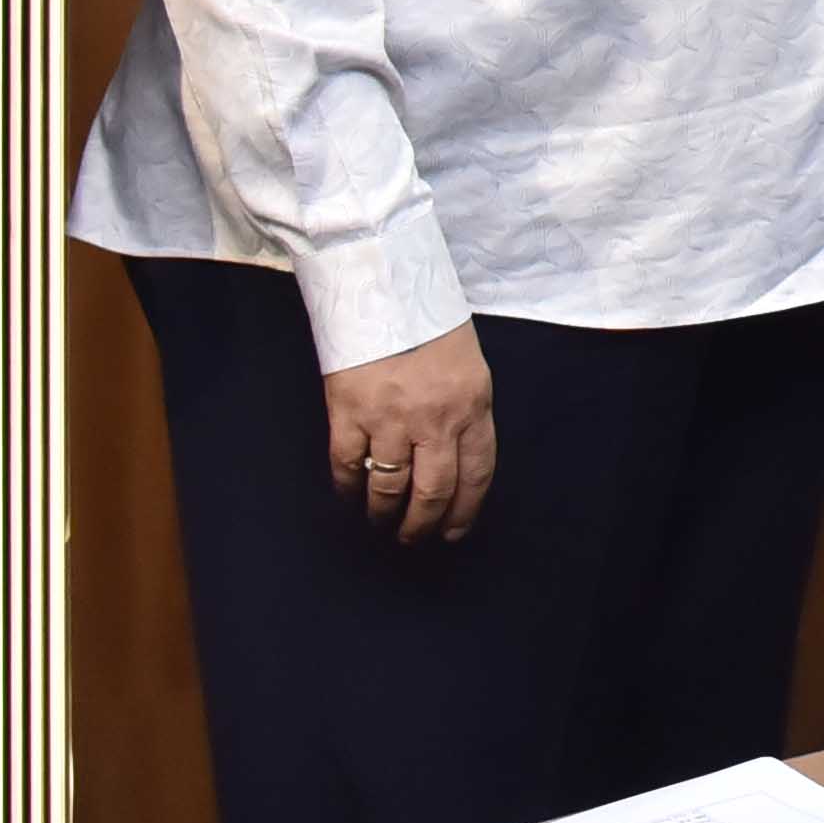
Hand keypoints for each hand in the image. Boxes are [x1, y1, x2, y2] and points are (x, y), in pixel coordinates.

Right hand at [326, 320, 496, 543]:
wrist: (383, 283)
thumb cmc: (429, 323)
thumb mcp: (467, 367)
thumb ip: (464, 414)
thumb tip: (454, 464)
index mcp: (472, 404)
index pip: (476, 475)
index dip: (464, 512)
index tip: (453, 532)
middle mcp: (435, 418)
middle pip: (433, 492)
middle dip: (422, 525)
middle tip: (413, 539)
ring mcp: (389, 418)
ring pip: (389, 488)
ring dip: (383, 514)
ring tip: (380, 524)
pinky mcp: (348, 412)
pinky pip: (348, 467)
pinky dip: (348, 489)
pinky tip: (349, 498)